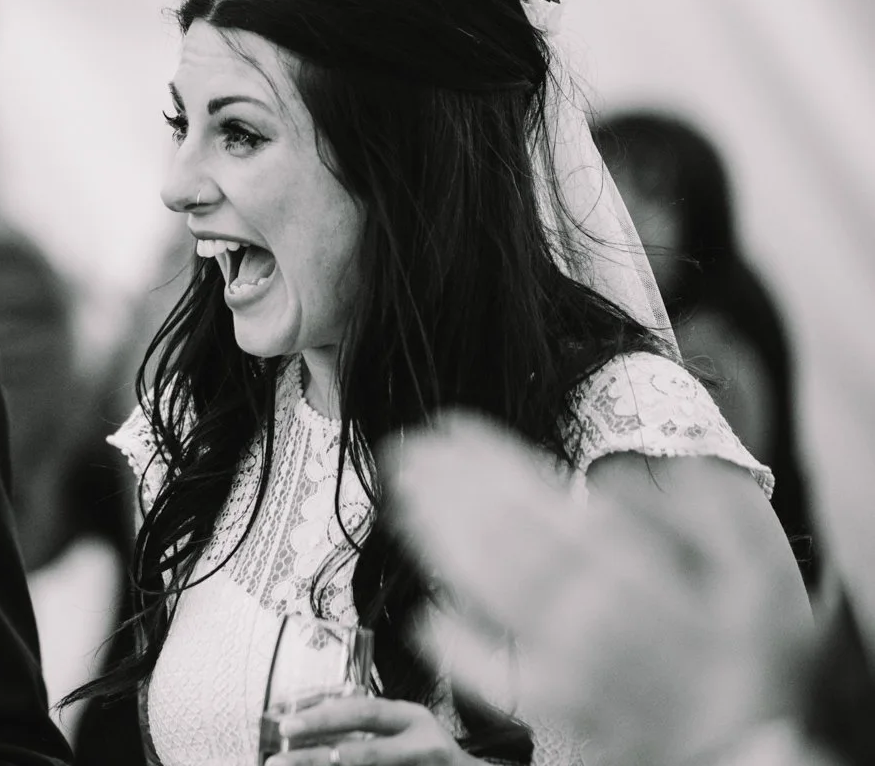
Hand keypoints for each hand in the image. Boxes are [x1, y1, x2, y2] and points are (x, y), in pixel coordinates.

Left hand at [264, 695, 470, 765]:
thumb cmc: (428, 751)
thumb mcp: (406, 727)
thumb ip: (370, 724)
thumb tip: (310, 720)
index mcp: (413, 718)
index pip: (363, 713)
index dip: (323, 718)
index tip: (286, 725)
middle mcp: (422, 747)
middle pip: (365, 753)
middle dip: (317, 757)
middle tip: (278, 760)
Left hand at [384, 414, 810, 765]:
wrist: (758, 748)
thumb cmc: (756, 656)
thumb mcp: (754, 571)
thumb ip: (699, 509)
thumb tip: (632, 466)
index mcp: (635, 574)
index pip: (542, 503)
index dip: (488, 462)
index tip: (450, 426)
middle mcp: (588, 616)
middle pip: (498, 540)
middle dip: (447, 490)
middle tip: (406, 448)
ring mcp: (566, 664)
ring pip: (486, 593)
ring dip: (436, 541)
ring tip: (402, 496)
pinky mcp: (556, 707)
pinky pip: (492, 674)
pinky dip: (454, 644)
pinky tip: (425, 610)